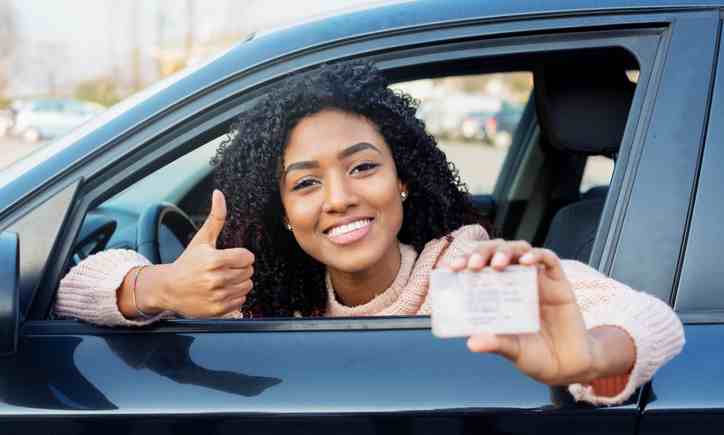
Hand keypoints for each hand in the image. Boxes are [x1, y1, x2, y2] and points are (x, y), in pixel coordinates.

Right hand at [138, 189, 254, 317]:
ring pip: (247, 286)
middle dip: (240, 268)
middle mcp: (216, 279)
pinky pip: (241, 300)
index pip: (247, 257)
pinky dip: (235, 296)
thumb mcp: (201, 239)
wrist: (168, 288)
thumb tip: (219, 194)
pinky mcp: (218, 310)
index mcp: (213, 260)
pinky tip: (222, 291)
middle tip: (225, 268)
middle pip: (249, 272)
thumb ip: (215, 217)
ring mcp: (217, 296)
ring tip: (224, 279)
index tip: (232, 257)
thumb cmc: (187, 262)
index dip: (242, 256)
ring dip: (239, 282)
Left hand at [447, 240, 600, 385]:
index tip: (451, 267)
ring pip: (520, 249)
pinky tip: (526, 261)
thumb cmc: (534, 355)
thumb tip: (471, 343)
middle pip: (496, 252)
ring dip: (506, 251)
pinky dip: (537, 255)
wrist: (567, 366)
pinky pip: (549, 260)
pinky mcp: (559, 283)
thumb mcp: (512, 350)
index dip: (464, 261)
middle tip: (472, 265)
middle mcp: (514, 281)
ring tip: (497, 264)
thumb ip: (495, 343)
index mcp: (497, 293)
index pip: (477, 267)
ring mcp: (537, 280)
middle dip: (482, 252)